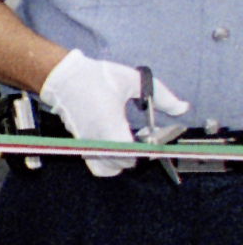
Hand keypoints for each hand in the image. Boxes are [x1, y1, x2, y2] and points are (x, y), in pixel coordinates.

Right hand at [38, 52, 171, 177]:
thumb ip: (162, 96)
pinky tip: (115, 144)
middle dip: (137, 156)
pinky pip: (95, 162)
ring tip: (130, 144)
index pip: (132, 154)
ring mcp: (87, 143)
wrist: (62, 77)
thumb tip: (182, 108)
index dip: (147, 152)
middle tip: (145, 140)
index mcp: (111, 125)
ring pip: (107, 168)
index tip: (155, 141)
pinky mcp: (81, 142)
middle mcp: (97, 139)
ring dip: (122, 160)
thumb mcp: (134, 80)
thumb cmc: (96, 77)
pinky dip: (107, 161)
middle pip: (122, 164)